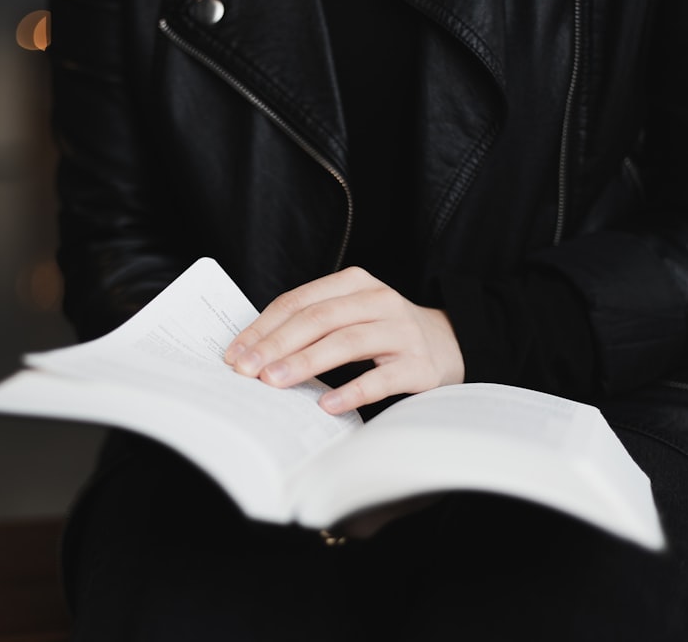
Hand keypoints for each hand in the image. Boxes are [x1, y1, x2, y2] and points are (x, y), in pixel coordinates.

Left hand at [224, 267, 464, 413]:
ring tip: (274, 382)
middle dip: (276, 345)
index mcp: (354, 283)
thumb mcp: (350, 315)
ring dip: (305, 362)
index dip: (263, 327)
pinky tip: (325, 405)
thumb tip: (254, 354)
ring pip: (345, 342)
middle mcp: (378, 301)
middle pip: (318, 319)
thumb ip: (311, 325)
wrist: (452, 343)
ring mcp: (401, 331)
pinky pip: (381, 378)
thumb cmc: (385, 333)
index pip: (298, 302)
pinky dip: (351, 390)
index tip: (235, 353)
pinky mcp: (420, 365)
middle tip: (247, 370)